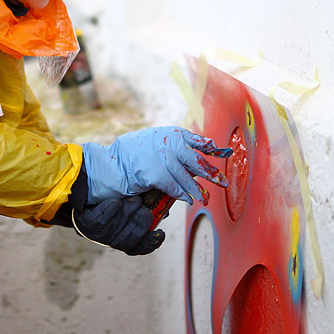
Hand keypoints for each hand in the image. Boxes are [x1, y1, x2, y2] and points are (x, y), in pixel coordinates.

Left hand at [72, 196, 164, 255]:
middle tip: (144, 209)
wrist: (84, 190)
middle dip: (141, 222)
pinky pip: (101, 219)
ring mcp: (98, 233)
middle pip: (131, 238)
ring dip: (127, 212)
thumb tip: (165, 210)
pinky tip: (115, 202)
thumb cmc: (112, 198)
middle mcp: (111, 239)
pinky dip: (110, 209)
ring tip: (133, 199)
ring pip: (118, 228)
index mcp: (123, 237)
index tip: (160, 232)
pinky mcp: (86, 224)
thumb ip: (149, 207)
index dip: (151, 243)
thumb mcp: (131, 203)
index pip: (138, 248)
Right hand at [82, 126, 230, 204]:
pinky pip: (174, 187)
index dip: (209, 147)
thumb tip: (185, 154)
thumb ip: (167, 145)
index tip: (221, 152)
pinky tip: (188, 200)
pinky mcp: (156, 174)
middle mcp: (167, 144)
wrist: (110, 164)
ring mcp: (162, 159)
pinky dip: (182, 194)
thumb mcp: (150, 141)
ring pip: (186, 177)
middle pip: (195, 160)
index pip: (193, 139)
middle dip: (210, 172)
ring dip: (196, 189)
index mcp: (167, 134)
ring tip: (205, 198)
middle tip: (223, 182)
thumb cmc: (129, 154)